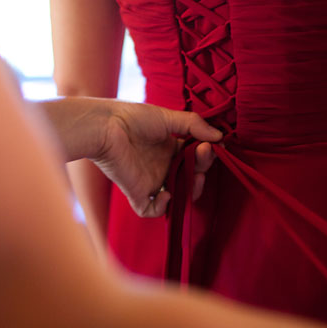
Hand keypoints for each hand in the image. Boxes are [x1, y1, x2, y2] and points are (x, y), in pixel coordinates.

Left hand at [92, 101, 222, 217]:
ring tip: (195, 177)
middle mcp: (161, 166)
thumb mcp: (167, 117)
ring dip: (191, 190)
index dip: (205, 154)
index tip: (212, 145)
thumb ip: (194, 125)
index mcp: (168, 148)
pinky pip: (151, 210)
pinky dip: (162, 207)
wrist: (106, 126)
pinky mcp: (137, 193)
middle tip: (203, 156)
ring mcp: (150, 181)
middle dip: (202, 169)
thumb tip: (220, 137)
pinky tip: (167, 193)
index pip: (194, 157)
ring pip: (178, 196)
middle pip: (190, 176)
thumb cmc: (133, 118)